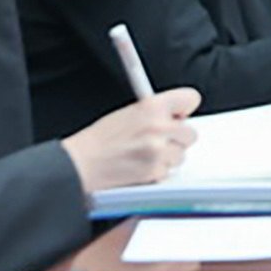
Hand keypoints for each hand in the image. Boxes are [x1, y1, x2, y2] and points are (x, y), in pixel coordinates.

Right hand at [63, 87, 199, 191]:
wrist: (79, 164)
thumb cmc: (98, 140)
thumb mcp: (127, 113)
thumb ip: (155, 112)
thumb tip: (177, 116)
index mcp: (152, 107)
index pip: (190, 98)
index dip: (184, 107)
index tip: (179, 114)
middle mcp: (159, 127)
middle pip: (190, 133)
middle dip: (177, 138)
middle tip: (158, 140)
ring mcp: (159, 151)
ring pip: (181, 155)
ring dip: (168, 157)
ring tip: (144, 155)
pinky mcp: (156, 171)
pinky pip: (168, 171)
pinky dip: (157, 172)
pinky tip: (139, 166)